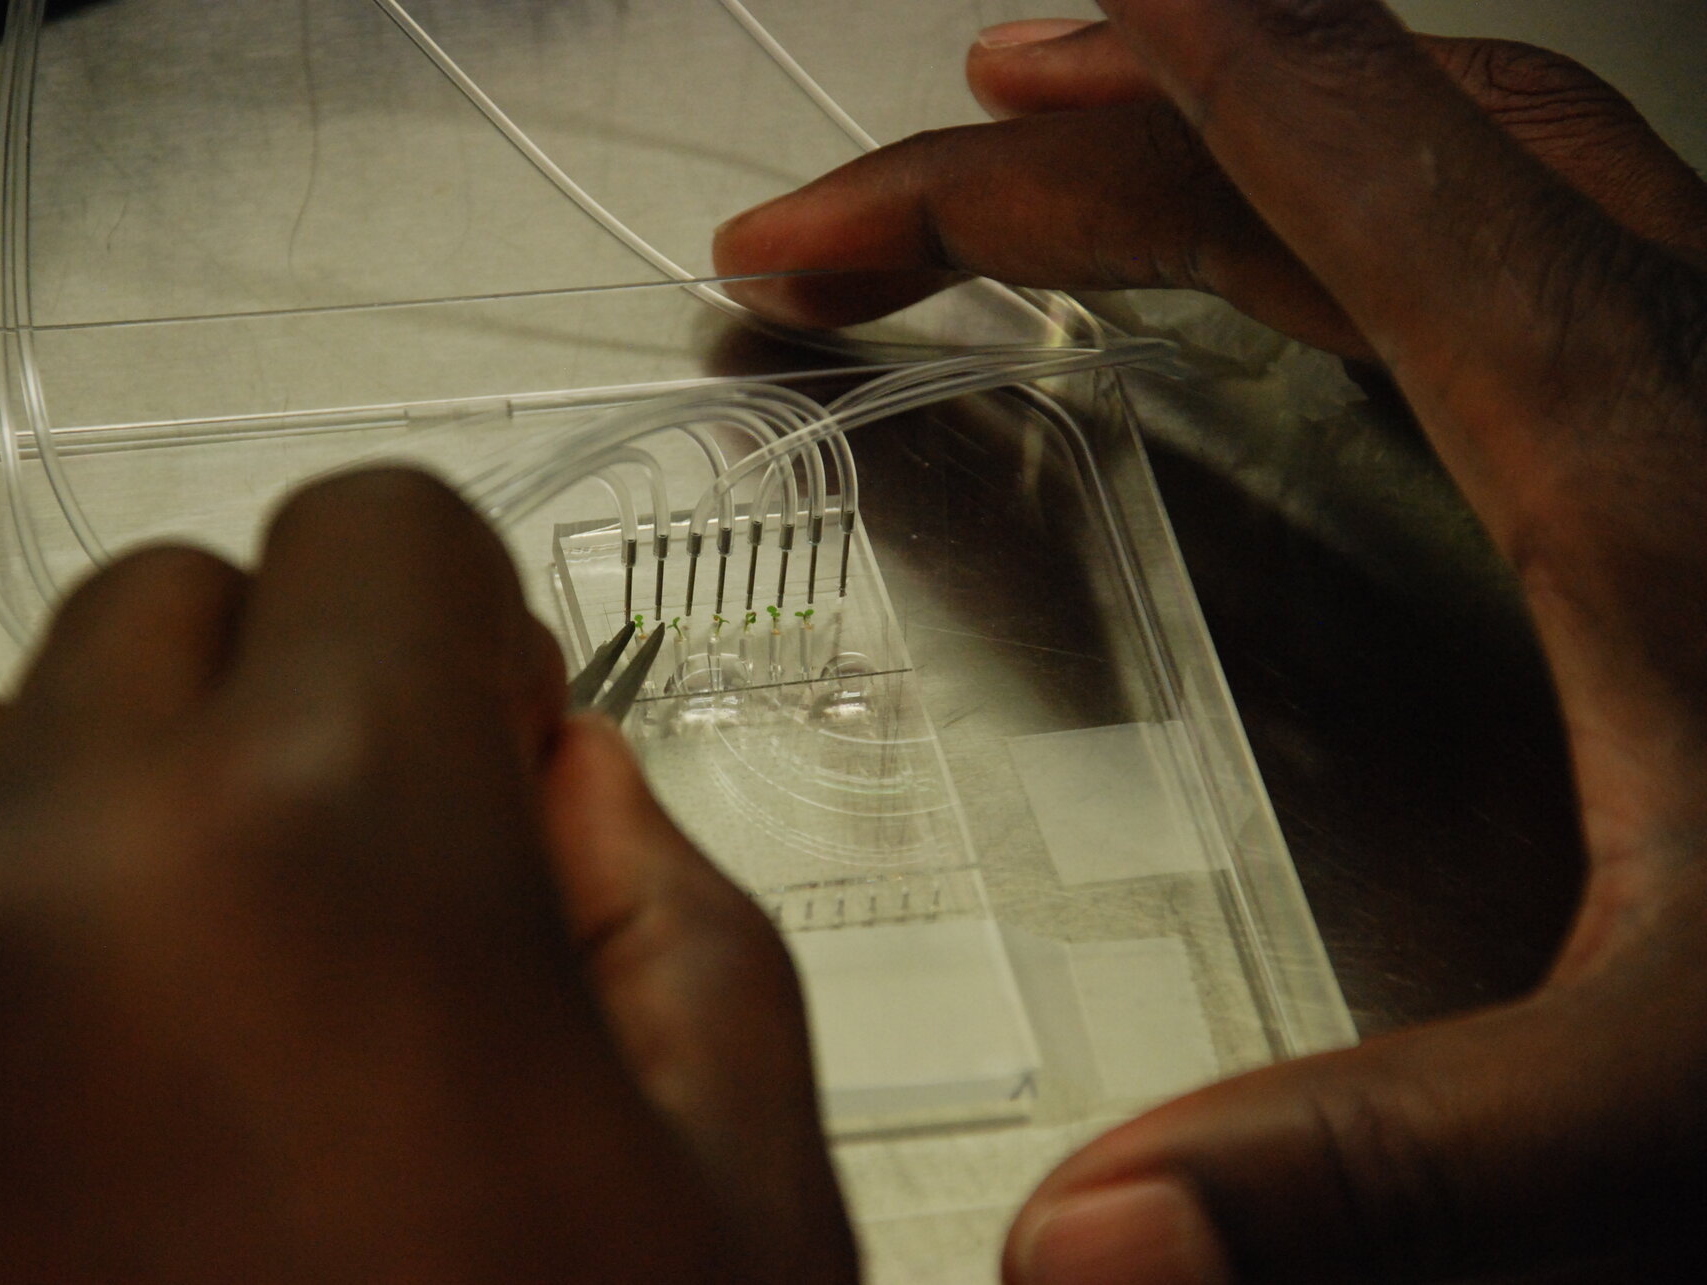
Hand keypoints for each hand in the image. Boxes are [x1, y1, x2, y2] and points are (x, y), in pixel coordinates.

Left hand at [0, 469, 854, 1284]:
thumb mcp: (738, 1213)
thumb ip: (680, 920)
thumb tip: (566, 784)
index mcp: (336, 846)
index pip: (379, 532)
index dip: (473, 629)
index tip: (502, 754)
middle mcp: (56, 882)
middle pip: (168, 603)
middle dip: (300, 692)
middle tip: (389, 877)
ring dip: (122, 793)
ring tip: (228, 979)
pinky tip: (98, 1094)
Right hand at [722, 4, 1706, 1283]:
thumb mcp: (1667, 1119)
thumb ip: (1375, 1171)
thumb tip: (1086, 1242)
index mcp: (1621, 439)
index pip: (1288, 162)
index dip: (1047, 139)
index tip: (871, 171)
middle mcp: (1667, 352)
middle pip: (1307, 134)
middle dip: (1041, 153)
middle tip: (854, 233)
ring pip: (1424, 146)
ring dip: (1208, 126)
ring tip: (1051, 140)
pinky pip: (1507, 232)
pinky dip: (1346, 208)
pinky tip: (1292, 288)